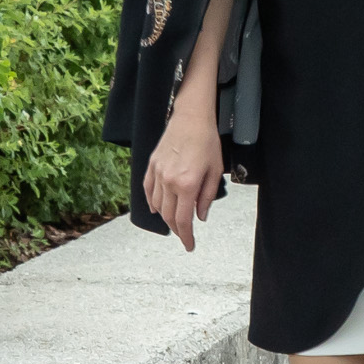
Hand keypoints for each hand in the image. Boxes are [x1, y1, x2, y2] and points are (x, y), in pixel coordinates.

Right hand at [142, 106, 223, 250]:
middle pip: (169, 216)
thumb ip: (207, 197)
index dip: (186, 236)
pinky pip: (148, 190)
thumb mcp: (215, 171)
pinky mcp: (151, 165)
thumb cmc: (207, 141)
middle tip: (185, 236)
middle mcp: (169, 181)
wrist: (191, 118)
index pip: (183, 220)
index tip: (190, 245)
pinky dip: (151, 202)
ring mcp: (158, 173)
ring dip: (166, 217)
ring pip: (157, 205)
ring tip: (175, 222)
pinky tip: (155, 209)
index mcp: (187, 185)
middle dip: (177, 230)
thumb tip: (200, 216)